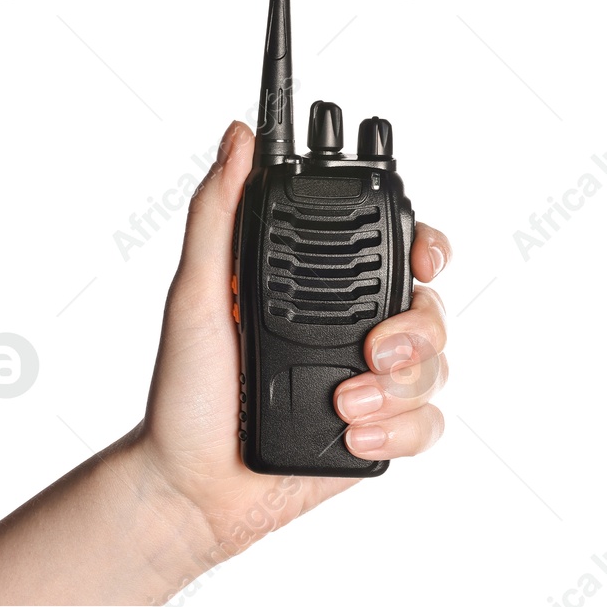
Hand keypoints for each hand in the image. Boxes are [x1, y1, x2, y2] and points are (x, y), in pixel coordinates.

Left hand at [137, 122, 450, 562]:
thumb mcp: (194, 293)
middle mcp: (346, 328)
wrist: (190, 483)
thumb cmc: (184, 389)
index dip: (423, 246)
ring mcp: (366, 382)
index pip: (388, 248)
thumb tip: (236, 137)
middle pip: (429, 306)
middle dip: (419, 327)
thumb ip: (218, 214)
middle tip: (375, 349)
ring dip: (400, 385)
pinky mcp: (378, 433)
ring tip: (344, 402)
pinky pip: (428, 424)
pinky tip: (351, 433)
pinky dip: (398, 429)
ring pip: (436, 365)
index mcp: (309, 289)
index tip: (422, 257)